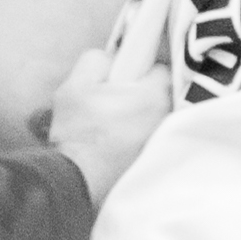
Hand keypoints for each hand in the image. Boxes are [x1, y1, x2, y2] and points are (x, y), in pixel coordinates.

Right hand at [37, 42, 174, 201]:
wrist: (77, 180)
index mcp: (154, 95)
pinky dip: (134, 139)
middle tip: (109, 103)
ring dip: (135, 117)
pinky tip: (113, 146)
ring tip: (108, 127)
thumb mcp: (75, 86)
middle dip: (137, 94)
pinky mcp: (153, 160)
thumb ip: (95, 61)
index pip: (158, 67)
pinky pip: (147, 139)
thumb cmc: (78, 132)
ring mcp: (161, 141)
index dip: (137, 68)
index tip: (119, 78)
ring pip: (151, 118)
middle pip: (156, 94)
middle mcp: (166, 117)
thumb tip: (110, 59)